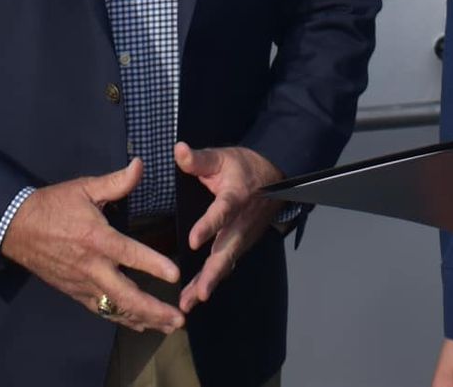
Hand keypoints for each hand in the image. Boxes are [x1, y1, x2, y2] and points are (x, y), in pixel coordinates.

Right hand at [0, 157, 182, 333]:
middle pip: (126, 295)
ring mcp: (83, 283)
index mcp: (97, 238)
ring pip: (115, 308)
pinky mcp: (74, 292)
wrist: (17, 228)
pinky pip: (101, 310)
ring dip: (143, 319)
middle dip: (154, 310)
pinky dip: (121, 318)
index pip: (130, 255)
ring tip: (167, 327)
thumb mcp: (85, 188)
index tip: (176, 275)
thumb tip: (140, 164)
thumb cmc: (54, 205)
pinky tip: (138, 324)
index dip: (154, 265)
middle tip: (179, 319)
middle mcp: (92, 267)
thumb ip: (116, 181)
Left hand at [174, 141, 283, 311]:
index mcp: (236, 196)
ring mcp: (244, 236)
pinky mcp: (242, 244)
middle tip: (199, 294)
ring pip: (226, 262)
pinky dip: (212, 281)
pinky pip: (226, 264)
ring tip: (190, 303)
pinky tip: (195, 296)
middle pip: (227, 250)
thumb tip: (178, 150)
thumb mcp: (222, 157)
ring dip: (209, 283)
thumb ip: (199, 159)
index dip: (208, 226)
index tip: (192, 240)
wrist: (275, 176)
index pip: (222, 212)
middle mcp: (241, 221)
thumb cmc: (244, 167)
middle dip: (212, 273)